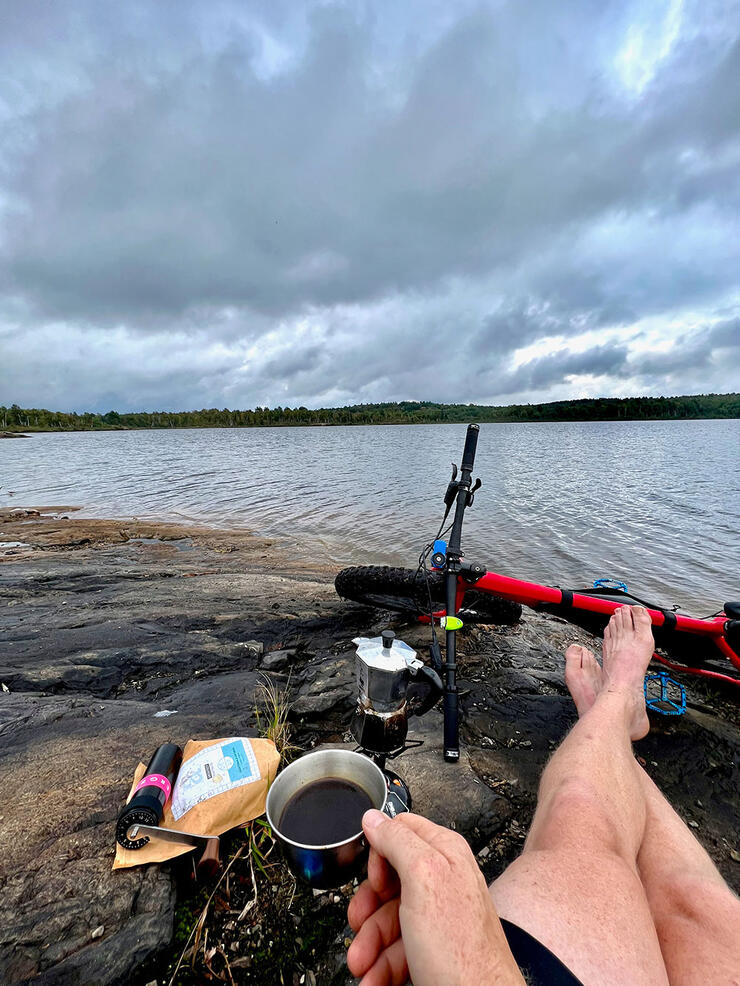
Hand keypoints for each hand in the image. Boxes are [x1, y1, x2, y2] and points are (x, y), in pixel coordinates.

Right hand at [347, 810, 524, 985]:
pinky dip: (381, 967)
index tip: (375, 880)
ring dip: (369, 947)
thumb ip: (398, 841)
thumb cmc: (462, 949)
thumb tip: (374, 817)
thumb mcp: (424, 879)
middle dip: (368, 910)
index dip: (379, 854)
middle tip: (359, 927)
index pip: (400, 832)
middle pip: (388, 882)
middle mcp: (442, 881)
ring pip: (388, 921)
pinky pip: (397, 950)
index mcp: (443, 853)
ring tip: (365, 968)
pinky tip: (377, 980)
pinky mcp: (433, 950)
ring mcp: (438, 918)